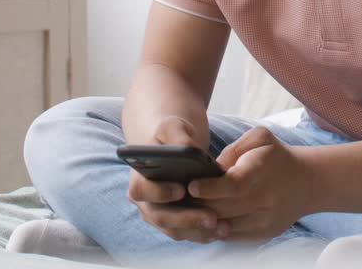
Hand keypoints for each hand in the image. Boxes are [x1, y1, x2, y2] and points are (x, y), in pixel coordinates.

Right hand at [125, 116, 224, 242]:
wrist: (173, 148)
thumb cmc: (172, 135)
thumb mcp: (173, 128)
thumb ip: (178, 135)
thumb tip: (190, 148)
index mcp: (138, 178)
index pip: (141, 190)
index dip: (159, 192)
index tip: (181, 190)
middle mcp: (145, 202)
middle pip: (160, 217)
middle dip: (186, 219)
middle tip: (211, 218)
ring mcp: (159, 215)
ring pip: (175, 230)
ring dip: (199, 231)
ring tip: (222, 227)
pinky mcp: (175, 224)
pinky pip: (187, 234)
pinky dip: (205, 234)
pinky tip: (223, 229)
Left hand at [187, 126, 314, 243]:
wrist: (306, 183)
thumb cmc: (276, 156)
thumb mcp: (259, 138)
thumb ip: (233, 149)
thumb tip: (211, 170)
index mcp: (261, 171)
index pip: (234, 184)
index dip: (210, 187)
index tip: (191, 185)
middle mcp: (265, 199)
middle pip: (223, 208)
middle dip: (197, 204)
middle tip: (177, 198)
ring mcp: (264, 220)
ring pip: (224, 225)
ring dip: (202, 219)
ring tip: (184, 210)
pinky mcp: (262, 234)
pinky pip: (231, 236)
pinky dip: (214, 229)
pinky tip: (202, 218)